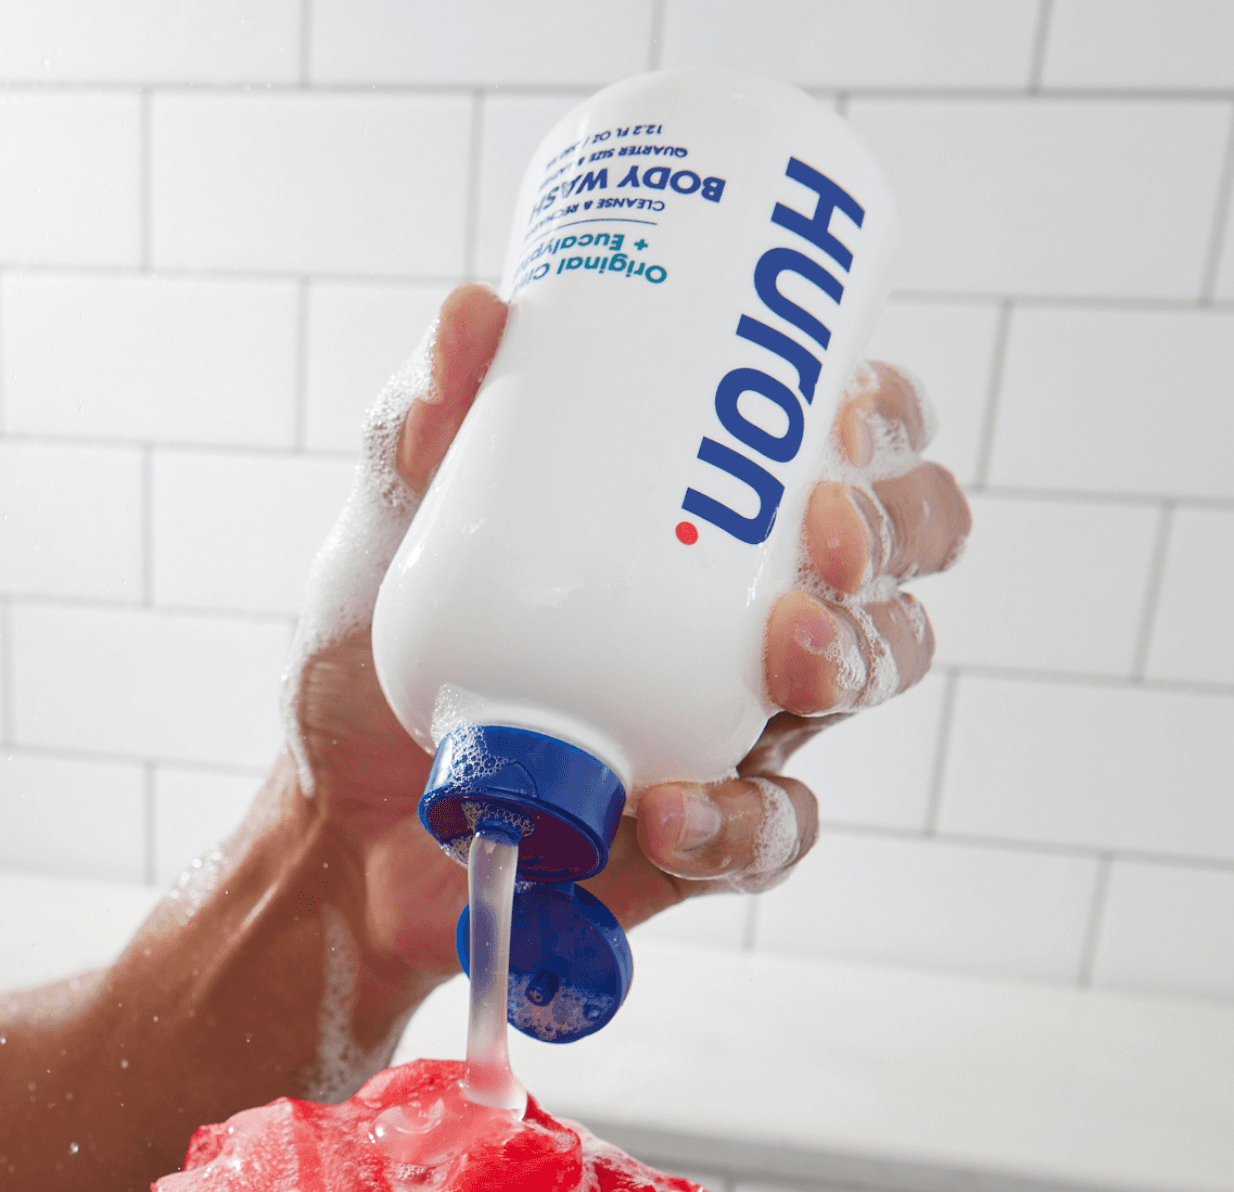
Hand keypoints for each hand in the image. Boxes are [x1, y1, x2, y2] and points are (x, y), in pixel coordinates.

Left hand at [286, 285, 970, 976]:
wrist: (340, 827)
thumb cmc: (378, 660)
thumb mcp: (392, 532)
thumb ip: (420, 428)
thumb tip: (474, 314)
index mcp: (704, 517)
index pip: (847, 446)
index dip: (883, 423)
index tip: (836, 414)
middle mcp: (747, 614)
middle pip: (893, 558)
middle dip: (892, 534)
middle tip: (827, 535)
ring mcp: (740, 726)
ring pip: (867, 680)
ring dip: (854, 659)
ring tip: (788, 661)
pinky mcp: (710, 834)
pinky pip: (772, 831)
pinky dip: (737, 822)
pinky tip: (668, 809)